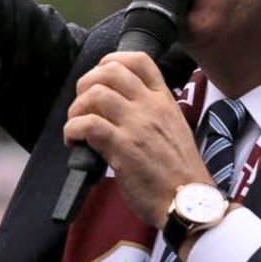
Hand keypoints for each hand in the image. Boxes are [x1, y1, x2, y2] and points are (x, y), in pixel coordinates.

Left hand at [63, 52, 211, 227]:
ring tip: (77, 125)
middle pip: (110, 71)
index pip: (139, 60)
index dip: (112, 60)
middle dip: (87, 83)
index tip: (100, 75)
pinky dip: (72, 129)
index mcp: (164, 100)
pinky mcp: (123, 147)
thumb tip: (119, 109)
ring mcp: (137, 125)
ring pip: (95, 94)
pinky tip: (74, 141)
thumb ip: (152, 113)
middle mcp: (151, 106)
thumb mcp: (175, 129)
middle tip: (83, 103)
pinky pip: (88, 124)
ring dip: (76, 108)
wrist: (188, 201)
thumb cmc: (179, 173)